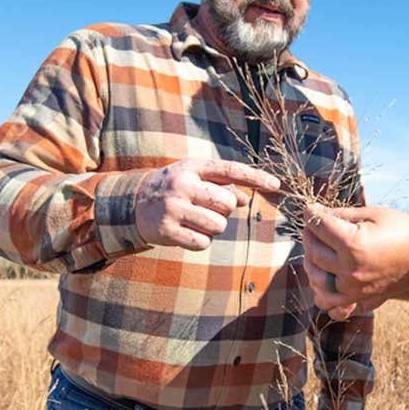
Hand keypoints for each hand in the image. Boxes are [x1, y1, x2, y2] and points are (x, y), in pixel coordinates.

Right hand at [136, 159, 279, 249]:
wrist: (132, 203)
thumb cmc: (174, 189)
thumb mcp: (195, 179)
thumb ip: (221, 186)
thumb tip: (244, 199)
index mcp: (192, 167)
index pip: (230, 170)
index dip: (255, 177)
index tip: (276, 184)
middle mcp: (183, 184)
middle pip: (227, 203)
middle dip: (224, 210)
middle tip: (206, 209)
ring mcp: (173, 207)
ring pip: (218, 225)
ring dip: (214, 228)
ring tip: (196, 221)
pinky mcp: (166, 230)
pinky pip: (203, 242)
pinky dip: (201, 241)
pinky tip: (186, 232)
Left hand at [304, 204, 408, 318]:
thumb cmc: (404, 231)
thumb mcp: (373, 214)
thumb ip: (342, 214)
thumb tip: (318, 214)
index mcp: (353, 245)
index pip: (319, 227)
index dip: (311, 214)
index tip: (310, 209)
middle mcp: (349, 270)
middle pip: (313, 252)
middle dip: (310, 236)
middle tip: (315, 227)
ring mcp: (353, 289)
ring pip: (316, 279)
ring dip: (311, 262)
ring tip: (318, 250)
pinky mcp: (360, 300)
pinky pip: (329, 303)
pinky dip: (322, 293)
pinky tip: (326, 277)